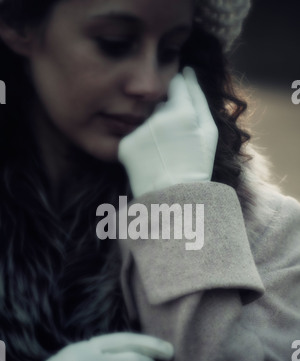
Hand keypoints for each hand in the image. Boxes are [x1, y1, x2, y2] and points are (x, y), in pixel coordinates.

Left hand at [118, 66, 217, 197]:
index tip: (183, 111)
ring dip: (154, 130)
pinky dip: (141, 145)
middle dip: (168, 114)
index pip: (177, 83)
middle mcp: (158, 117)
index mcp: (182, 111)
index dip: (181, 95)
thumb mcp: (208, 131)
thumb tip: (187, 71)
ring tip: (164, 153)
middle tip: (176, 141)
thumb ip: (199, 97)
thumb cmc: (197, 165)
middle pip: (161, 104)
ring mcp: (140, 132)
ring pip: (146, 120)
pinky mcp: (126, 146)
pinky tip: (151, 160)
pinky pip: (134, 136)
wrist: (175, 198)